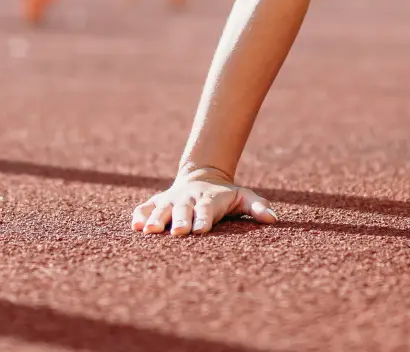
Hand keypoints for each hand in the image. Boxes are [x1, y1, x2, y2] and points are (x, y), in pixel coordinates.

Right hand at [131, 168, 276, 236]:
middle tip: (177, 232)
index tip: (200, 231)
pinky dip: (140, 215)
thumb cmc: (226, 195)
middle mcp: (188, 198)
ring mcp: (171, 199)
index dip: (203, 219)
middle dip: (180, 220)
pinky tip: (135, 226)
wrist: (202, 176)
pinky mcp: (158, 201)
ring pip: (162, 208)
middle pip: (183, 209)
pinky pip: (146, 207)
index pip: (207, 210)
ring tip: (149, 231)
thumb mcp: (244, 196)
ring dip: (156, 219)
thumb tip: (274, 220)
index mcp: (209, 199)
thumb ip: (257, 206)